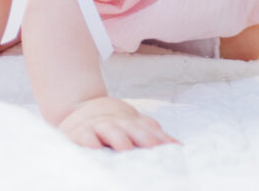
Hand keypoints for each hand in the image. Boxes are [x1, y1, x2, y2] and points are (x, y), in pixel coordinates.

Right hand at [58, 96, 178, 149]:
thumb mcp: (132, 125)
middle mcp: (117, 122)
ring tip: (126, 150)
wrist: (80, 107)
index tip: (174, 150)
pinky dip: (90, 142)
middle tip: (154, 149)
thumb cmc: (113, 123)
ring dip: (119, 139)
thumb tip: (178, 146)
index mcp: (132, 122)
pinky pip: (84, 137)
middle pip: (133, 128)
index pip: (150, 129)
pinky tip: (95, 151)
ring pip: (110, 130)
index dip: (162, 138)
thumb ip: (153, 134)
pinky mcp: (79, 133)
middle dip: (144, 137)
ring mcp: (98, 126)